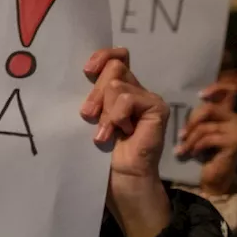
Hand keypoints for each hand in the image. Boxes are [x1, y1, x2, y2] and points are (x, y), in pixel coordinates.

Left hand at [81, 48, 170, 236]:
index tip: (86, 71)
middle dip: (95, 93)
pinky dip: (116, 116)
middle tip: (87, 116)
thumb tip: (80, 73)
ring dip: (104, 111)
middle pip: (113, 67)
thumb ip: (89, 96)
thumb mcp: (89, 118)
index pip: (115, 56)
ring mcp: (147, 98)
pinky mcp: (157, 109)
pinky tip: (117, 134)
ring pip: (117, 84)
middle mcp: (134, 90)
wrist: (119, 180)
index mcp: (116, 89)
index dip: (102, 56)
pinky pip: (128, 98)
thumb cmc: (98, 154)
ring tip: (103, 133)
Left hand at [175, 86, 236, 196]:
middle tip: (181, 135)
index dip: (216, 88)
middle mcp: (234, 117)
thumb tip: (175, 101)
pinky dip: (195, 146)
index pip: (228, 91)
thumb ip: (195, 115)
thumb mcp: (195, 130)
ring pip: (205, 125)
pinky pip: (208, 138)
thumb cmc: (200, 152)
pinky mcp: (234, 142)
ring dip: (189, 139)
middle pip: (209, 108)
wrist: (209, 177)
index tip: (199, 95)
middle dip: (191, 121)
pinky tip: (192, 154)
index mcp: (225, 112)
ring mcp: (236, 129)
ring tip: (181, 149)